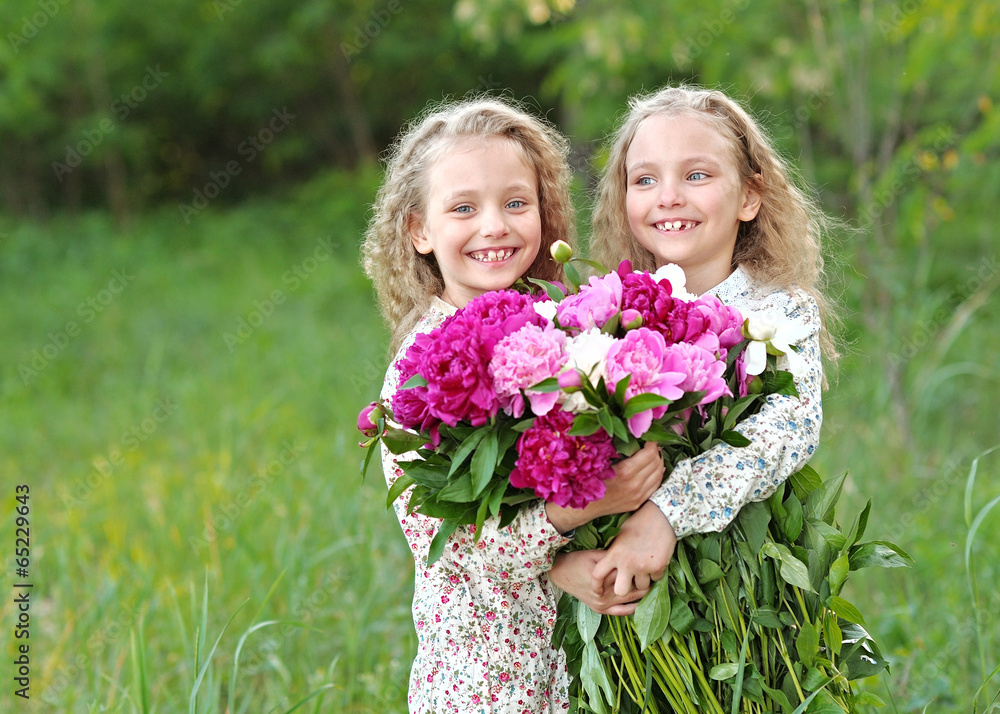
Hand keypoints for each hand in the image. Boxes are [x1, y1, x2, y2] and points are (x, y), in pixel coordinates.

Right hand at [545, 442, 663, 532]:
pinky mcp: (638, 502)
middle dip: (656, 451)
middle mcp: (635, 485)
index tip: (648, 437)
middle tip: (651, 444)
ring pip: (659, 475)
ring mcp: (638, 496)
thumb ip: (617, 448)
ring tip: (653, 454)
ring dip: (658, 462)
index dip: (651, 442)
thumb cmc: (588, 479)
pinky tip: (654, 469)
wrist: (584, 507)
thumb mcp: (601, 461)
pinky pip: (655, 486)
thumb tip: (630, 434)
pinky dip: (657, 475)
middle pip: (656, 463)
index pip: (649, 453)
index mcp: (625, 472)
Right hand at [549, 550, 648, 615]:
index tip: (652, 564)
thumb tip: (632, 556)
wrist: (560, 573)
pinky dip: (632, 609)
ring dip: (643, 596)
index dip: (642, 569)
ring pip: (629, 600)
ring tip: (655, 589)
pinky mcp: (600, 610)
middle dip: (646, 583)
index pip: (629, 574)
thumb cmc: (577, 560)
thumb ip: (613, 557)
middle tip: (659, 576)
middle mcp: (605, 594)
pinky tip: (642, 604)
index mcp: (605, 578)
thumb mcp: (595, 555)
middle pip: (632, 589)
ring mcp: (603, 604)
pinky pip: (620, 612)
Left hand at [593, 501, 676, 596]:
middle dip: (626, 588)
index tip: (598, 591)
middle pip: (621, 591)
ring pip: (642, 587)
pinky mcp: (658, 567)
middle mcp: (627, 563)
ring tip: (646, 566)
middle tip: (630, 580)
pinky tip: (656, 560)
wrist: (661, 516)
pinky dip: (656, 573)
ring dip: (644, 580)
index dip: (596, 585)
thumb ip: (614, 553)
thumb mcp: (620, 537)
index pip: (597, 574)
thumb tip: (608, 566)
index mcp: (614, 554)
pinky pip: (656, 579)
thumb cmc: (638, 523)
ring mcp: (643, 567)